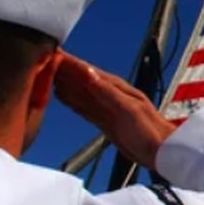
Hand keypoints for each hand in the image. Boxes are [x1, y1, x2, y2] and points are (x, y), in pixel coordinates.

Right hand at [53, 51, 176, 171]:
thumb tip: (87, 73)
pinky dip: (72, 101)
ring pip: (80, 93)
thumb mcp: (128, 109)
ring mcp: (107, 109)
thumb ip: (106, 92)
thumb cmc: (150, 130)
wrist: (162, 153)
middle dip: (63, 70)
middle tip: (41, 60)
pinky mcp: (106, 122)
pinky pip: (84, 108)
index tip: (52, 52)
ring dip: (65, 84)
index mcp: (116, 88)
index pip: (88, 72)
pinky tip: (63, 96)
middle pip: (81, 80)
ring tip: (46, 75)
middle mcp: (110, 96)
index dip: (70, 62)